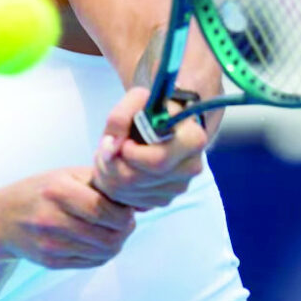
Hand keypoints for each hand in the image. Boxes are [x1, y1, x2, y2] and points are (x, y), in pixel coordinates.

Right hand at [0, 167, 135, 268]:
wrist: (0, 220)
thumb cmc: (39, 191)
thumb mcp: (65, 175)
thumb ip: (100, 182)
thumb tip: (138, 196)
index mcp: (58, 191)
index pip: (106, 212)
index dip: (126, 214)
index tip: (127, 210)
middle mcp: (52, 219)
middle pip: (109, 237)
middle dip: (125, 231)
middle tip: (125, 222)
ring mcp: (50, 244)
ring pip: (103, 253)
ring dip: (116, 243)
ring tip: (113, 230)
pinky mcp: (51, 262)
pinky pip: (91, 262)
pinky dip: (101, 253)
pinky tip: (96, 241)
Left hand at [90, 87, 206, 209]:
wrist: (160, 126)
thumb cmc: (150, 112)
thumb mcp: (136, 100)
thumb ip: (120, 115)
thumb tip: (113, 145)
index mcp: (192, 139)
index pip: (158, 159)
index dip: (133, 154)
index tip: (124, 143)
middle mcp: (191, 166)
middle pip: (140, 178)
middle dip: (114, 164)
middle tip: (107, 149)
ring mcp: (179, 186)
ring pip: (132, 190)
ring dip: (110, 173)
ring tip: (111, 155)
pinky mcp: (165, 199)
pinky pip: (132, 200)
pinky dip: (117, 186)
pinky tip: (119, 167)